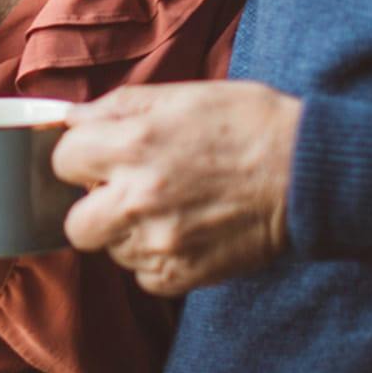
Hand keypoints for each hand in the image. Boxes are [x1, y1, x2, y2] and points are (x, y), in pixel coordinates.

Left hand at [52, 82, 302, 296]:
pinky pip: (144, 277)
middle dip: (94, 207)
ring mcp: (160, 243)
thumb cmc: (249, 123)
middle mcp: (139, 197)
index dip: (83, 156)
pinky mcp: (182, 275)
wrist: (308, 173)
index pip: (63, 161)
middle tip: (125, 192)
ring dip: (129, 233)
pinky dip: (158, 258)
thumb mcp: (183, 95)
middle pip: (74, 223)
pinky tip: (186, 231)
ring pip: (111, 250)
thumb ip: (119, 106)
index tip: (103, 156)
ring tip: (170, 208)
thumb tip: (72, 118)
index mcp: (134, 143)